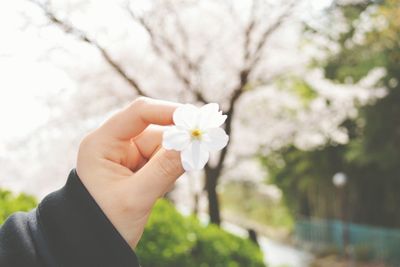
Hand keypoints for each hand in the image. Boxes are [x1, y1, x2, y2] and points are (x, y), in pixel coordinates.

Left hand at [76, 97, 183, 247]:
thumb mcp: (135, 197)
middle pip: (157, 131)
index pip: (139, 113)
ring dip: (172, 163)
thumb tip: (193, 145)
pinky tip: (158, 189)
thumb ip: (165, 169)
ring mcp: (128, 155)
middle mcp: (115, 143)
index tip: (197, 120)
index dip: (169, 112)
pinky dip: (170, 169)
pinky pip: (164, 159)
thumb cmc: (104, 222)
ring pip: (164, 147)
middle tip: (199, 151)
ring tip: (157, 189)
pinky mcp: (139, 166)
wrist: (94, 244)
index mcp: (102, 143)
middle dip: (177, 144)